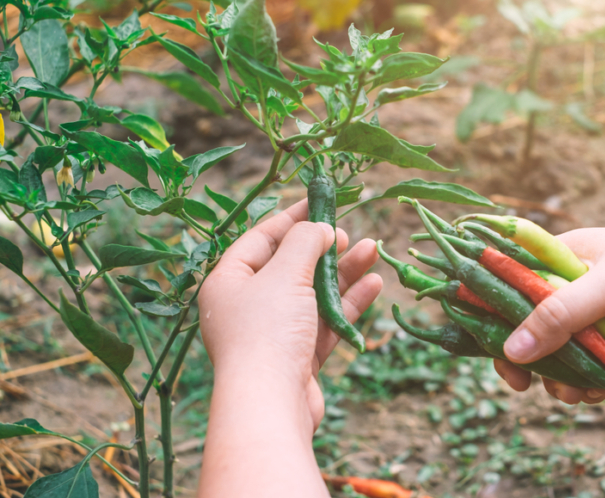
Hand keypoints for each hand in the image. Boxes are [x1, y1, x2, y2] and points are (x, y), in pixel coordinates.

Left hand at [199, 199, 381, 429]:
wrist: (270, 405)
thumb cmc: (267, 331)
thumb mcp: (286, 273)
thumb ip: (304, 242)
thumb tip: (320, 227)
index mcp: (228, 283)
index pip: (260, 239)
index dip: (292, 218)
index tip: (320, 202)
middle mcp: (247, 307)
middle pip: (289, 267)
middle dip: (323, 248)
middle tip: (347, 234)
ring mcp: (274, 334)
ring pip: (313, 294)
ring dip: (343, 272)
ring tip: (373, 249)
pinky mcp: (298, 359)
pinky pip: (325, 322)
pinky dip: (348, 303)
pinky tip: (374, 284)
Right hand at [495, 228, 604, 404]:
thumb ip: (559, 316)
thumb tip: (511, 351)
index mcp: (563, 257)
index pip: (511, 283)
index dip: (494, 312)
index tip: (486, 343)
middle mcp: (574, 287)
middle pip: (530, 327)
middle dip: (527, 357)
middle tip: (520, 383)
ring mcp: (597, 318)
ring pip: (559, 355)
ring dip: (560, 378)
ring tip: (575, 392)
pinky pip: (588, 370)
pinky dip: (587, 384)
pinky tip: (598, 391)